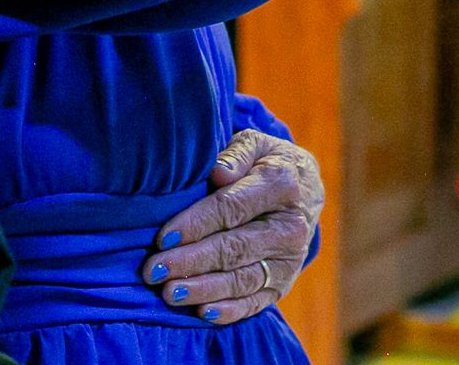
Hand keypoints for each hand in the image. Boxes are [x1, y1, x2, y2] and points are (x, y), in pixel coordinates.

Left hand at [142, 129, 324, 326]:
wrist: (305, 189)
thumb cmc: (264, 163)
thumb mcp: (253, 144)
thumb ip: (235, 154)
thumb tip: (218, 173)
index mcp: (281, 185)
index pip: (231, 208)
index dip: (196, 224)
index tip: (163, 237)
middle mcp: (290, 227)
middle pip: (234, 248)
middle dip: (191, 261)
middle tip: (154, 271)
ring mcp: (289, 260)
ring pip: (242, 280)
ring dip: (204, 289)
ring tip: (170, 293)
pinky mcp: (284, 283)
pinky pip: (256, 302)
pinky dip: (229, 311)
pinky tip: (202, 313)